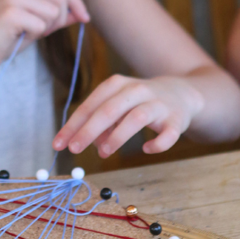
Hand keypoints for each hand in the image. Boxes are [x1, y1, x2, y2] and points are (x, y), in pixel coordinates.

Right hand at [0, 0, 89, 73]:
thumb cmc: (5, 40)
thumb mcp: (35, 25)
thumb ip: (56, 16)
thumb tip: (81, 13)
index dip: (76, 3)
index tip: (85, 18)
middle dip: (60, 19)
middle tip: (42, 32)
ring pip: (54, 11)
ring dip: (47, 28)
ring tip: (27, 33)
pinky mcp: (11, 13)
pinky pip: (42, 25)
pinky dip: (35, 36)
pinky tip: (18, 37)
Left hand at [52, 74, 204, 156]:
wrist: (181, 93)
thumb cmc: (138, 102)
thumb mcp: (116, 106)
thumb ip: (100, 123)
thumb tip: (89, 143)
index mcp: (116, 85)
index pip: (89, 106)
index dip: (72, 125)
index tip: (58, 144)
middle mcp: (136, 90)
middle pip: (108, 110)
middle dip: (88, 131)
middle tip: (74, 149)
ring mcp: (158, 104)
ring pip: (136, 118)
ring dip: (117, 136)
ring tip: (103, 153)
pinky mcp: (176, 119)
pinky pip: (168, 133)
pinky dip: (158, 143)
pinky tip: (147, 149)